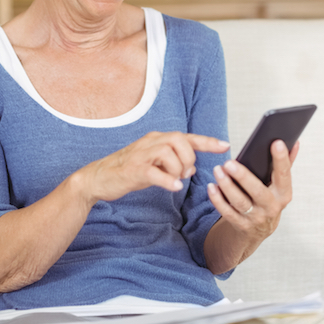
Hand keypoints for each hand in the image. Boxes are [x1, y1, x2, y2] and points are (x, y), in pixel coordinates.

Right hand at [78, 131, 230, 204]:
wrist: (98, 177)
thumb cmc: (129, 170)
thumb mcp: (155, 164)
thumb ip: (174, 163)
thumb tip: (192, 168)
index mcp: (158, 139)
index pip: (187, 137)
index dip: (207, 141)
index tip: (225, 146)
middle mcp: (150, 142)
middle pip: (180, 140)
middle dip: (189, 158)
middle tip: (185, 172)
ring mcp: (141, 155)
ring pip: (169, 153)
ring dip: (178, 169)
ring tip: (175, 179)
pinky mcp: (133, 169)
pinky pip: (154, 172)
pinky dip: (168, 179)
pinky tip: (174, 186)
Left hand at [207, 139, 299, 240]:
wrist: (259, 231)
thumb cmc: (269, 200)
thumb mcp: (280, 186)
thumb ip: (286, 164)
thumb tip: (294, 143)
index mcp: (283, 194)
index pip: (284, 175)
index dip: (281, 159)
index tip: (277, 142)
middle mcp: (271, 207)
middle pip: (257, 191)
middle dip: (243, 177)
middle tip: (229, 162)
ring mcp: (255, 218)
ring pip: (240, 202)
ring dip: (227, 186)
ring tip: (218, 170)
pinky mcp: (241, 225)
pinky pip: (227, 212)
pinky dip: (218, 199)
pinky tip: (212, 187)